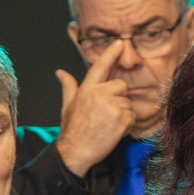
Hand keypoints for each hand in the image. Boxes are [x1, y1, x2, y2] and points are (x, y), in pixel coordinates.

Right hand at [55, 39, 134, 176]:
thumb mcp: (68, 105)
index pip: (101, 66)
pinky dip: (127, 125)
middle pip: (121, 85)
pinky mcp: (122, 119)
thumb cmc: (72, 129)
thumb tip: (60, 72)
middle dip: (118, 98)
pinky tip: (114, 131)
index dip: (111, 53)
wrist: (76, 151)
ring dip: (123, 114)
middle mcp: (100, 93)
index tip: (120, 43)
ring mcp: (112, 106)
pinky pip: (133, 117)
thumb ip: (68, 86)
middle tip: (106, 114)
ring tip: (108, 124)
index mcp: (87, 88)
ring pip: (128, 103)